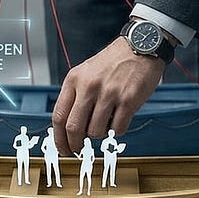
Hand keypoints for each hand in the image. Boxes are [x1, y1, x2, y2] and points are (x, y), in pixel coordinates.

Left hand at [52, 38, 162, 153]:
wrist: (139, 46)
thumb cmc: (113, 61)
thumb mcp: (85, 72)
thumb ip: (75, 96)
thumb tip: (68, 127)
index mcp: (74, 80)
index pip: (59, 116)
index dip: (59, 138)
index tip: (63, 148)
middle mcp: (89, 86)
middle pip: (74, 127)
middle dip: (74, 145)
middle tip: (79, 150)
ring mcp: (109, 93)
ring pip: (95, 131)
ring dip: (99, 135)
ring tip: (104, 125)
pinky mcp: (128, 100)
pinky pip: (117, 129)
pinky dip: (116, 131)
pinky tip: (118, 121)